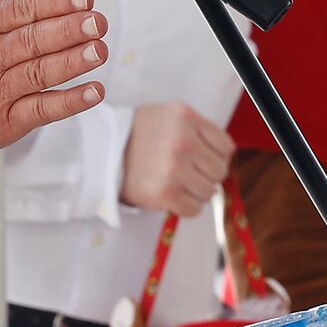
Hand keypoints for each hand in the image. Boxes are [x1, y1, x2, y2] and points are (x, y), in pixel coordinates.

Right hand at [0, 0, 107, 169]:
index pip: (20, 9)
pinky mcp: (6, 121)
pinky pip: (40, 110)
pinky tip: (93, 90)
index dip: (54, 2)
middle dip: (68, 30)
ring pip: (39, 74)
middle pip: (33, 41)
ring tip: (100, 49)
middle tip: (98, 21)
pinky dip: (68, 102)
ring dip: (72, 62)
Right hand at [120, 102, 234, 216]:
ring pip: (209, 192)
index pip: (226, 147)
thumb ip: (197, 129)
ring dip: (195, 192)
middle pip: (220, 171)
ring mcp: (175, 168)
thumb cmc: (136, 136)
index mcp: (186, 117)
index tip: (203, 161)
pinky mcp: (165, 193)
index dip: (216, 156)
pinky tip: (172, 198)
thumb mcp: (167, 116)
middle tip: (188, 175)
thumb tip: (226, 155)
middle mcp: (183, 141)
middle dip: (206, 176)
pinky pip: (194, 209)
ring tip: (176, 185)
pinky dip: (186, 208)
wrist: (101, 154)